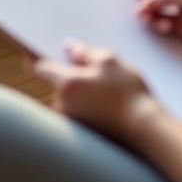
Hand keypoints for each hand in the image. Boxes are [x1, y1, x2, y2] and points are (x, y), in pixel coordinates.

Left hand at [33, 41, 162, 143]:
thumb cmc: (129, 94)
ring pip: (68, 99)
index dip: (37, 57)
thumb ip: (84, 52)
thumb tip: (68, 48)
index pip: (39, 67)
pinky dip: (86, 106)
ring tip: (106, 89)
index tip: (36, 51)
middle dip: (68, 75)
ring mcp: (72, 122)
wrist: (145, 130)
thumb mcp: (109, 61)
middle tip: (91, 69)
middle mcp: (63, 105)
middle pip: (56, 83)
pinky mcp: (83, 134)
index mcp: (66, 84)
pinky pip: (78, 113)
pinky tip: (107, 104)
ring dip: (79, 92)